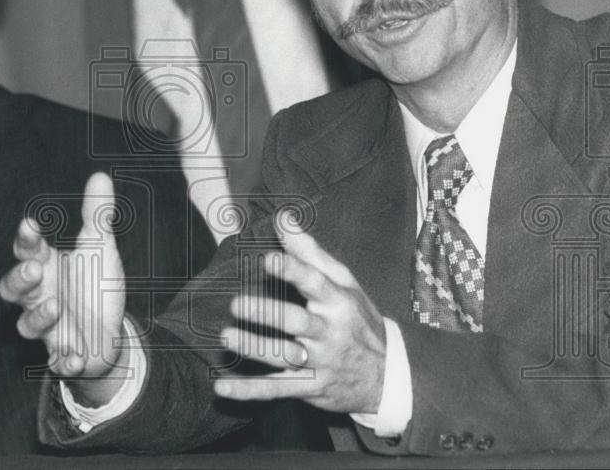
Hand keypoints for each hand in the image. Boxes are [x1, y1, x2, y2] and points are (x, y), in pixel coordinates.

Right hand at [0, 172, 127, 392]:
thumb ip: (97, 215)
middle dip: (20, 280)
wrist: (108, 332)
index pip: (28, 250)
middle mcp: (41, 295)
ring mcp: (50, 326)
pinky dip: (65, 361)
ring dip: (39, 317)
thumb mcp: (100, 248)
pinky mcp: (64, 354)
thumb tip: (100, 176)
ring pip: (28, 324)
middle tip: (36, 269)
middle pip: (13, 288)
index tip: (31, 224)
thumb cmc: (94, 285)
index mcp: (48, 266)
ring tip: (56, 307)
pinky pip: (57, 361)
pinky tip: (76, 356)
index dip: (25, 238)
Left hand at [213, 212, 386, 413]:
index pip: (315, 284)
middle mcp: (329, 333)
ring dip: (253, 348)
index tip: (269, 260)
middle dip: (267, 314)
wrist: (386, 375)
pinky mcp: (307, 388)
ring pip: (284, 356)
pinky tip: (222, 387)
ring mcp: (318, 363)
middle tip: (236, 304)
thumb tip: (283, 218)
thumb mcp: (344, 283)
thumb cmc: (357, 319)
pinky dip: (248, 391)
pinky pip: (276, 389)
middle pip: (296, 322)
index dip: (292, 271)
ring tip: (226, 337)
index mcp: (337, 302)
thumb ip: (309, 252)